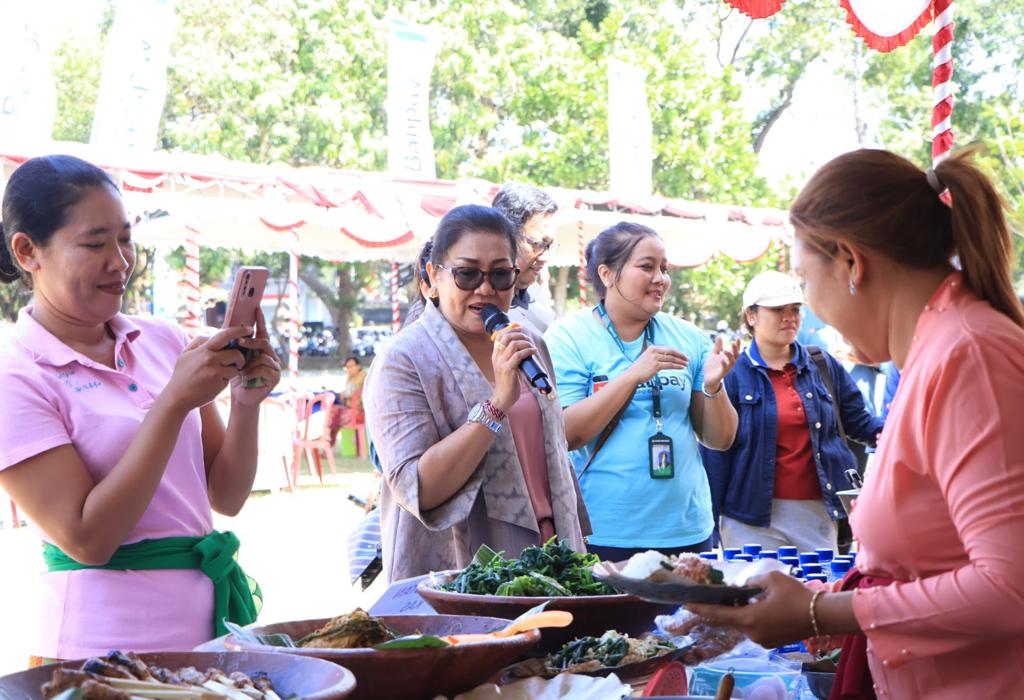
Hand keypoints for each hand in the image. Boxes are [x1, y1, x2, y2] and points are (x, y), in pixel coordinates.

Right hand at [163, 325, 251, 412]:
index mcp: (203, 349)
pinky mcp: (219, 382)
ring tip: (227, 372)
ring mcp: (215, 371)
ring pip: (236, 366)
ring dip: (235, 369)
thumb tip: (210, 333)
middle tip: (239, 361)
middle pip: (236, 352)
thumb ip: (198, 342)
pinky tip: (219, 381)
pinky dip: (229, 378)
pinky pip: (231, 377)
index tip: (249, 329)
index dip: (239, 331)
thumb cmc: (182, 375)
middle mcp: (210, 358)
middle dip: (241, 356)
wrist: (177, 397)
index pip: (224, 335)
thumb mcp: (186, 354)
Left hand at [230, 309, 281, 405]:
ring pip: (263, 356)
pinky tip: (245, 378)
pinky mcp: (275, 378)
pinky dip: (253, 372)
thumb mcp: (233, 358)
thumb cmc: (235, 378)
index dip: (260, 320)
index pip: (262, 333)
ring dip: (249, 362)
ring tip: (240, 370)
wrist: (240, 398)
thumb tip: (229, 327)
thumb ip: (236, 346)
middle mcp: (271, 356)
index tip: (255, 308)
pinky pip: (265, 369)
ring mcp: (275, 367)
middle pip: (264, 342)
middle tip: (240, 342)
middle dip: (251, 342)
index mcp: (261, 350)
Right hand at [490, 327, 536, 412]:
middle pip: (506, 337)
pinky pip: (518, 355)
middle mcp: (496, 357)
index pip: (499, 336)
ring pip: (513, 345)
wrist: (503, 397)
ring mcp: (501, 363)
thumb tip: (523, 350)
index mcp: (495, 356)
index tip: (520, 329)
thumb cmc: (507, 383)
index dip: (510, 330)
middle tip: (528, 338)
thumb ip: (511, 358)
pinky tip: (532, 352)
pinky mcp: (508, 369)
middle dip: (519, 334)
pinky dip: (527, 351)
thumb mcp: (506, 367)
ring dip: (525, 342)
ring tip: (532, 346)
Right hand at [628, 345, 688, 383]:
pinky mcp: (656, 366)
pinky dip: (677, 366)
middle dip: (681, 355)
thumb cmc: (640, 368)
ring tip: (686, 364)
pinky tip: (681, 367)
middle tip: (687, 359)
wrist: (633, 375)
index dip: (677, 352)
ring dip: (680, 361)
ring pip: (672, 359)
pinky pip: (670, 365)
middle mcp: (654, 351)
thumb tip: (667, 357)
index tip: (683, 355)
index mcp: (652, 348)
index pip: (668, 348)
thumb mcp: (647, 358)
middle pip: (671, 352)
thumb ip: (656, 356)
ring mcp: (655, 358)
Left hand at [684, 571, 814, 648]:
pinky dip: (752, 618)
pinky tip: (759, 607)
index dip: (701, 609)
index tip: (685, 604)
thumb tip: (744, 588)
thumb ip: (752, 582)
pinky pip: (755, 628)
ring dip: (741, 612)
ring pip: (744, 624)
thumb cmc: (796, 595)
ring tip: (743, 598)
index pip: (718, 614)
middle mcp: (752, 634)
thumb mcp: (771, 580)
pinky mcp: (771, 642)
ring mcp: (762, 640)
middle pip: (730, 619)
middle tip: (714, 596)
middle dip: (722, 608)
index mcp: (750, 619)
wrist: (821, 616)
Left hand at [702, 336, 740, 391]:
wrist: (707, 379)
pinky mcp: (721, 374)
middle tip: (733, 343)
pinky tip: (722, 359)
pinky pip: (724, 369)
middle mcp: (729, 363)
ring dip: (730, 356)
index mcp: (727, 358)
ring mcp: (726, 369)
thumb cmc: (712, 367)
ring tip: (726, 350)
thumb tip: (719, 336)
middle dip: (735, 349)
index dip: (737, 345)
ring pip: (731, 363)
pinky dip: (724, 364)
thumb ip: (717, 346)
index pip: (734, 350)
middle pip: (735, 356)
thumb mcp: (714, 354)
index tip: (738, 338)